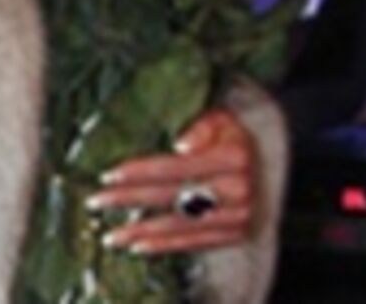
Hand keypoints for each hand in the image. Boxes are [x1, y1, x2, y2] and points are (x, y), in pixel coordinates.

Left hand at [88, 108, 256, 254]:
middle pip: (172, 196)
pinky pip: (196, 243)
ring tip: (111, 235)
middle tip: (95, 202)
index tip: (107, 175)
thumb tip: (180, 145)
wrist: (270, 166)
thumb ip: (203, 126)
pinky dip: (165, 246)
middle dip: (130, 200)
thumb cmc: (234, 137)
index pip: (176, 167)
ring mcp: (240, 217)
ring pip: (180, 225)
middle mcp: (238, 190)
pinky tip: (139, 247)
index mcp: (233, 157)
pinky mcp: (238, 235)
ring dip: (142, 232)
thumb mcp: (224, 118)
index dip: (140, 171)